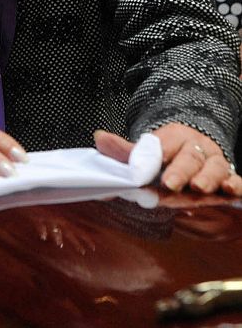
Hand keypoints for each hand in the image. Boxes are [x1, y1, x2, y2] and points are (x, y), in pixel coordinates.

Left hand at [94, 125, 241, 195]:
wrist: (197, 148)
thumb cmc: (168, 154)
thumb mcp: (147, 149)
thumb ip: (125, 150)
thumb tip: (99, 138)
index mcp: (173, 137)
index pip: (164, 146)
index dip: (156, 157)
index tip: (146, 171)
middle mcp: (196, 147)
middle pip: (189, 157)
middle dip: (180, 171)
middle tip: (169, 184)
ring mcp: (215, 162)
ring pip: (214, 167)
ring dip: (207, 178)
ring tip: (199, 187)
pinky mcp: (229, 177)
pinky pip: (236, 179)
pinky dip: (235, 184)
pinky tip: (230, 190)